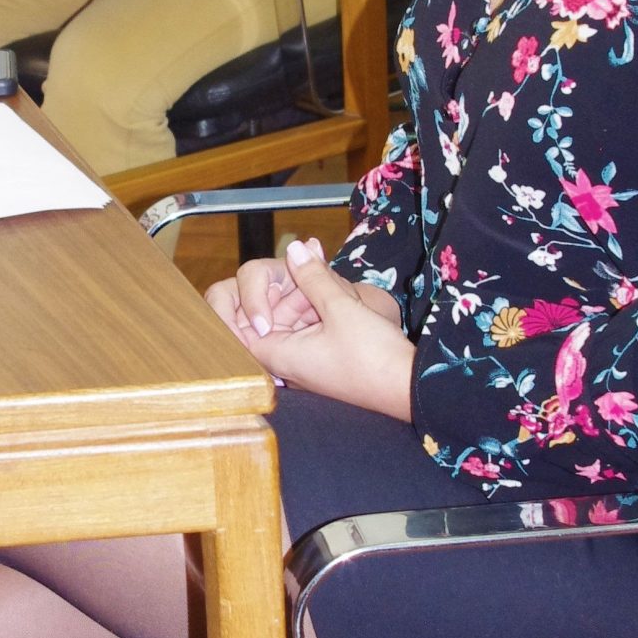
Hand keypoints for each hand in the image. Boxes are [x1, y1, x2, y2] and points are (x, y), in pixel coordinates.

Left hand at [214, 241, 412, 418]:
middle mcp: (281, 355)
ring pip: (287, 308)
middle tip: (311, 278)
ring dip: (309, 291)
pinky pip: (306, 317)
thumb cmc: (374, 359)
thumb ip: (313, 276)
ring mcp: (299, 351)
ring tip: (343, 294)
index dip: (241, 297)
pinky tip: (344, 292)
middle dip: (283, 286)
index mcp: (274, 353)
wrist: (409, 388)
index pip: (229, 323)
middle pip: (259, 310)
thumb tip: (293, 249)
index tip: (268, 284)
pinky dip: (319, 300)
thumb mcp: (343, 309)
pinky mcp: (317, 348)